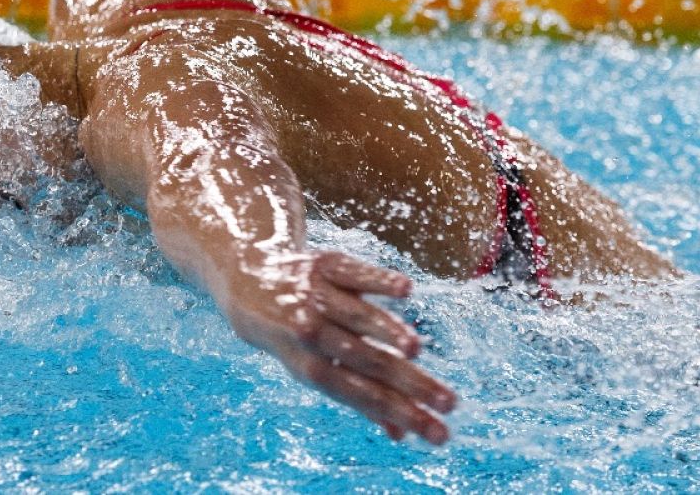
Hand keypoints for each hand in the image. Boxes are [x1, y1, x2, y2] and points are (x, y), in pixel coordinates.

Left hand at [221, 250, 456, 444]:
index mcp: (312, 368)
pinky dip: (378, 280)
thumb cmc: (296, 336)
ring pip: (358, 316)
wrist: (249, 283)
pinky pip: (354, 272)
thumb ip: (359, 397)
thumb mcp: (316, 369)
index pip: (364, 396)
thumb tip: (401, 434)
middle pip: (368, 360)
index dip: (402, 414)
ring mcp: (317, 297)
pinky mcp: (324, 265)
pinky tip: (406, 290)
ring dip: (387, 331)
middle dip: (410, 383)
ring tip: (415, 349)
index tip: (440, 432)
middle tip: (450, 402)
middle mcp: (312, 334)